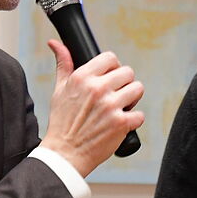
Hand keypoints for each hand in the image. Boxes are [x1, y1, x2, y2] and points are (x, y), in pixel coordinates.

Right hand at [39, 40, 143, 176]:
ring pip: (138, 89)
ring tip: (120, 107)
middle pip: (128, 72)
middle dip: (124, 83)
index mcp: (83, 78)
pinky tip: (121, 123)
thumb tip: (56, 44)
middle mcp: (98, 89)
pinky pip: (140, 115)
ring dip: (132, 99)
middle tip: (116, 95)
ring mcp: (111, 106)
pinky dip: (134, 120)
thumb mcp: (59, 90)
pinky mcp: (121, 123)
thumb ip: (63, 65)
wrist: (65, 154)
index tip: (111, 77)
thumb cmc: (61, 123)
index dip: (113, 67)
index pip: (110, 58)